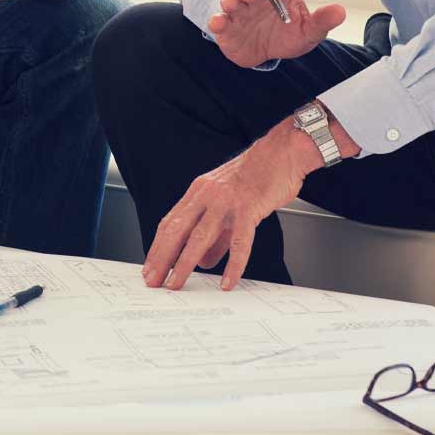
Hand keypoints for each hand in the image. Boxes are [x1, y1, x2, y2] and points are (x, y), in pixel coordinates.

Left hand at [142, 111, 354, 290]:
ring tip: (177, 283)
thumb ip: (216, 233)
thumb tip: (203, 261)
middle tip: (153, 281)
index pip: (170, 223)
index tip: (150, 267)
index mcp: (199, 192)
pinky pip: (239, 242)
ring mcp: (226, 202)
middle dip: (162, 259)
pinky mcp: (248, 208)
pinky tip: (227, 281)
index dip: (158, 247)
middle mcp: (207, 195)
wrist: (284, 151)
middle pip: (177, 231)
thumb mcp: (228, 201)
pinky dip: (232, 265)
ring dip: (185, 264)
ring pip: (199, 237)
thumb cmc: (259, 174)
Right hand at [206, 0, 347, 67]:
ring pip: (232, 1)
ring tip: (231, 4)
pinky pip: (219, 22)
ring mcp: (240, 12)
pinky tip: (219, 22)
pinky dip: (217, 20)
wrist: (269, 53)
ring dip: (230, 0)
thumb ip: (322, 21)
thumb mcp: (310, 31)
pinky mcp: (227, 28)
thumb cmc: (290, 35)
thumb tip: (340, 11)